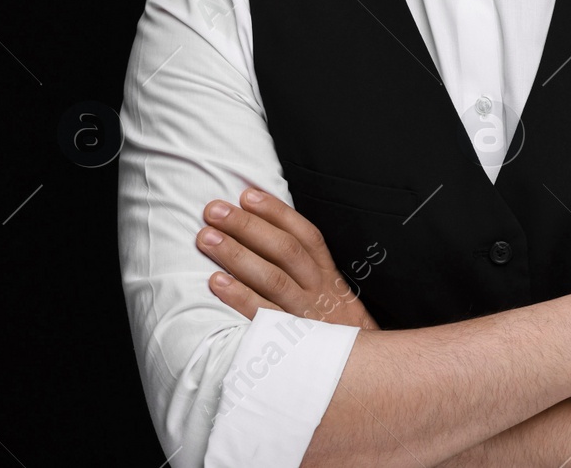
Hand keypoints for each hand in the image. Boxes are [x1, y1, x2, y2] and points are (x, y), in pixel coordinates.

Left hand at [196, 187, 380, 330]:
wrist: (363, 375)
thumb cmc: (337, 334)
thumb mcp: (334, 298)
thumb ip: (309, 272)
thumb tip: (272, 239)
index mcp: (329, 277)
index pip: (306, 235)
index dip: (276, 213)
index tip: (248, 195)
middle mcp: (319, 291)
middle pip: (285, 250)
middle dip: (248, 226)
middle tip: (214, 210)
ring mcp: (304, 316)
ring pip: (273, 277)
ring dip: (237, 254)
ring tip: (207, 237)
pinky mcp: (290, 341)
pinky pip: (263, 315)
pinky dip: (239, 297)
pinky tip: (215, 282)